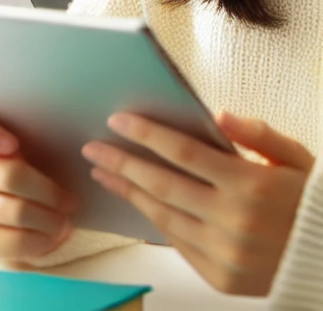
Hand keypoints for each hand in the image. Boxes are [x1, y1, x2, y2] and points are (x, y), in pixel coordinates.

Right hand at [0, 105, 79, 261]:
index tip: (13, 144)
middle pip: (10, 175)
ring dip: (50, 220)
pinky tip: (49, 236)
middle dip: (50, 193)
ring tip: (64, 221)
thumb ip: (42, 134)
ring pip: (16, 211)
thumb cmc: (29, 170)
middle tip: (71, 202)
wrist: (6, 210)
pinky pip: (13, 241)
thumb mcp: (30, 146)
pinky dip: (41, 241)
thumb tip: (83, 140)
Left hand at [83, 111, 312, 295]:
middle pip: (163, 184)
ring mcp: (227, 255)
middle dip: (122, 162)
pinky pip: (177, 242)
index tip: (116, 119)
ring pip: (163, 215)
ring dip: (128, 191)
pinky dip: (153, 218)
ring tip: (103, 173)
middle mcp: (236, 222)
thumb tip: (217, 115)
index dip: (146, 134)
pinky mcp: (222, 279)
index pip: (184, 153)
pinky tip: (137, 200)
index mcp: (253, 186)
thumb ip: (258, 134)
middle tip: (93, 147)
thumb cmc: (313, 204)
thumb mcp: (298, 160)